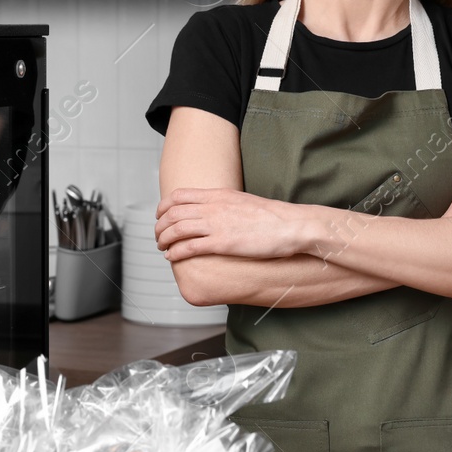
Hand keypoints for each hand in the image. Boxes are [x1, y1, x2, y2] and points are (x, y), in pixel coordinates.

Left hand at [155, 188, 311, 260]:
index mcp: (218, 194)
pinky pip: (189, 246)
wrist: (293, 226)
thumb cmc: (273, 218)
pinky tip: (172, 257)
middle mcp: (213, 207)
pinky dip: (176, 252)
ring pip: (176, 229)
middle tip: (158, 236)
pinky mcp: (223, 243)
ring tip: (162, 248)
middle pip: (172, 213)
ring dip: (164, 239)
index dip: (163, 207)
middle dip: (159, 226)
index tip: (160, 217)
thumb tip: (214, 212)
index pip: (178, 195)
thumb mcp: (243, 202)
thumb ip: (225, 205)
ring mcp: (217, 224)